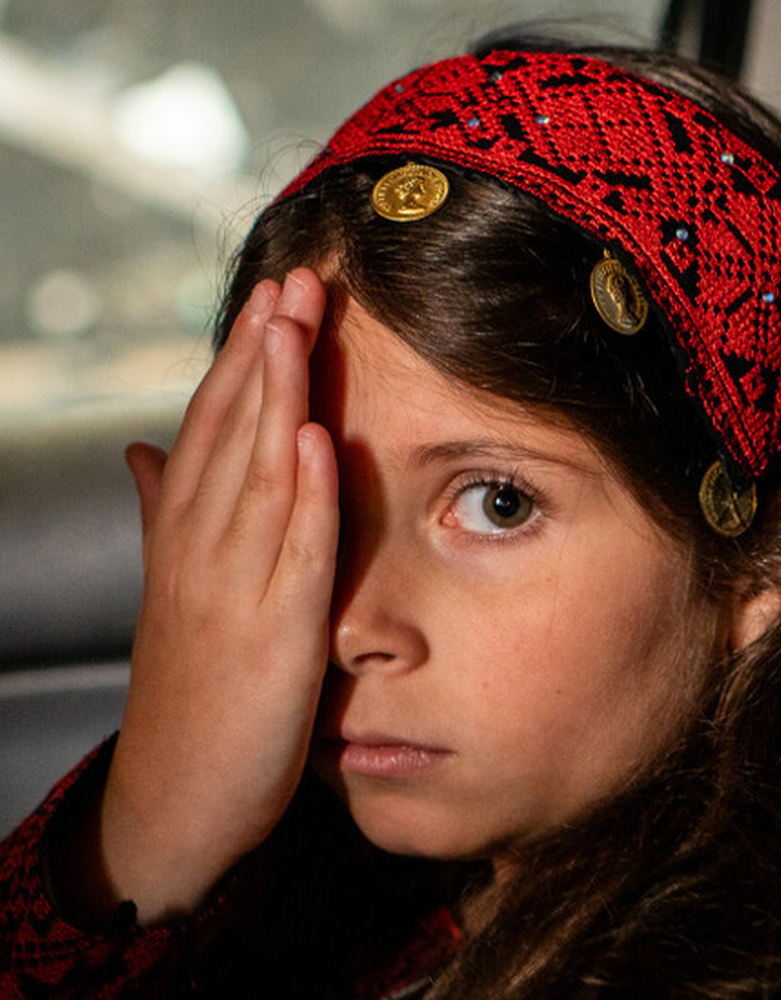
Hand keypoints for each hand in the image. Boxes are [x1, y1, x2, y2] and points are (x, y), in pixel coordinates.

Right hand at [97, 269, 337, 922]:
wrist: (177, 793)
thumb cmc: (189, 684)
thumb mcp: (176, 588)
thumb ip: (162, 513)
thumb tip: (144, 449)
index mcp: (184, 536)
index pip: (211, 427)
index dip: (239, 359)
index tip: (269, 297)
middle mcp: (200, 550)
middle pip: (231, 434)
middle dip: (262, 353)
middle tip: (293, 280)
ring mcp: (232, 589)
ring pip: (254, 476)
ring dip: (275, 398)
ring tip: (294, 327)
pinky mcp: (271, 635)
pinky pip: (289, 554)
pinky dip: (299, 495)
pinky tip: (310, 439)